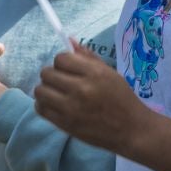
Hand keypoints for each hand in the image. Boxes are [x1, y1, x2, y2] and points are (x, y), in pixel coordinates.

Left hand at [33, 43, 147, 152]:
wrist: (131, 129)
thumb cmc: (122, 98)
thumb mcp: (110, 73)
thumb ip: (88, 57)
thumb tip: (69, 41)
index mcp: (94, 73)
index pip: (61, 59)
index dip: (63, 62)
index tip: (69, 69)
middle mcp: (80, 89)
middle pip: (47, 73)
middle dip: (52, 74)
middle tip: (61, 81)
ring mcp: (71, 108)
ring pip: (40, 91)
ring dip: (45, 89)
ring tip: (56, 93)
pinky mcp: (65, 124)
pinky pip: (40, 108)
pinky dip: (43, 104)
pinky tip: (54, 104)